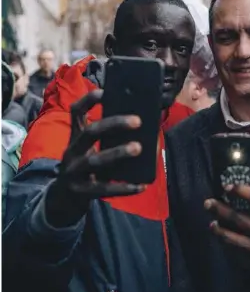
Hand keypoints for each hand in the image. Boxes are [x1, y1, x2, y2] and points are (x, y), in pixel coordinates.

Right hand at [46, 90, 144, 226]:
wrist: (62, 199)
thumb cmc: (85, 168)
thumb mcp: (88, 149)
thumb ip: (107, 139)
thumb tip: (144, 130)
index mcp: (76, 137)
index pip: (76, 112)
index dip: (89, 100)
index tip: (106, 92)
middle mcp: (72, 151)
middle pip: (90, 132)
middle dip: (113, 124)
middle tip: (137, 121)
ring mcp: (74, 172)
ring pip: (95, 160)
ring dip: (118, 153)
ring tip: (138, 147)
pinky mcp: (80, 192)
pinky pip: (104, 189)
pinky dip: (124, 188)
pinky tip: (140, 186)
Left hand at [205, 185, 249, 289]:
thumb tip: (240, 196)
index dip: (241, 190)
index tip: (228, 186)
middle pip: (240, 219)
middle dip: (220, 210)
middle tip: (209, 203)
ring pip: (233, 240)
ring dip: (219, 230)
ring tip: (212, 223)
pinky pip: (236, 254)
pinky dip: (226, 246)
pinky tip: (222, 240)